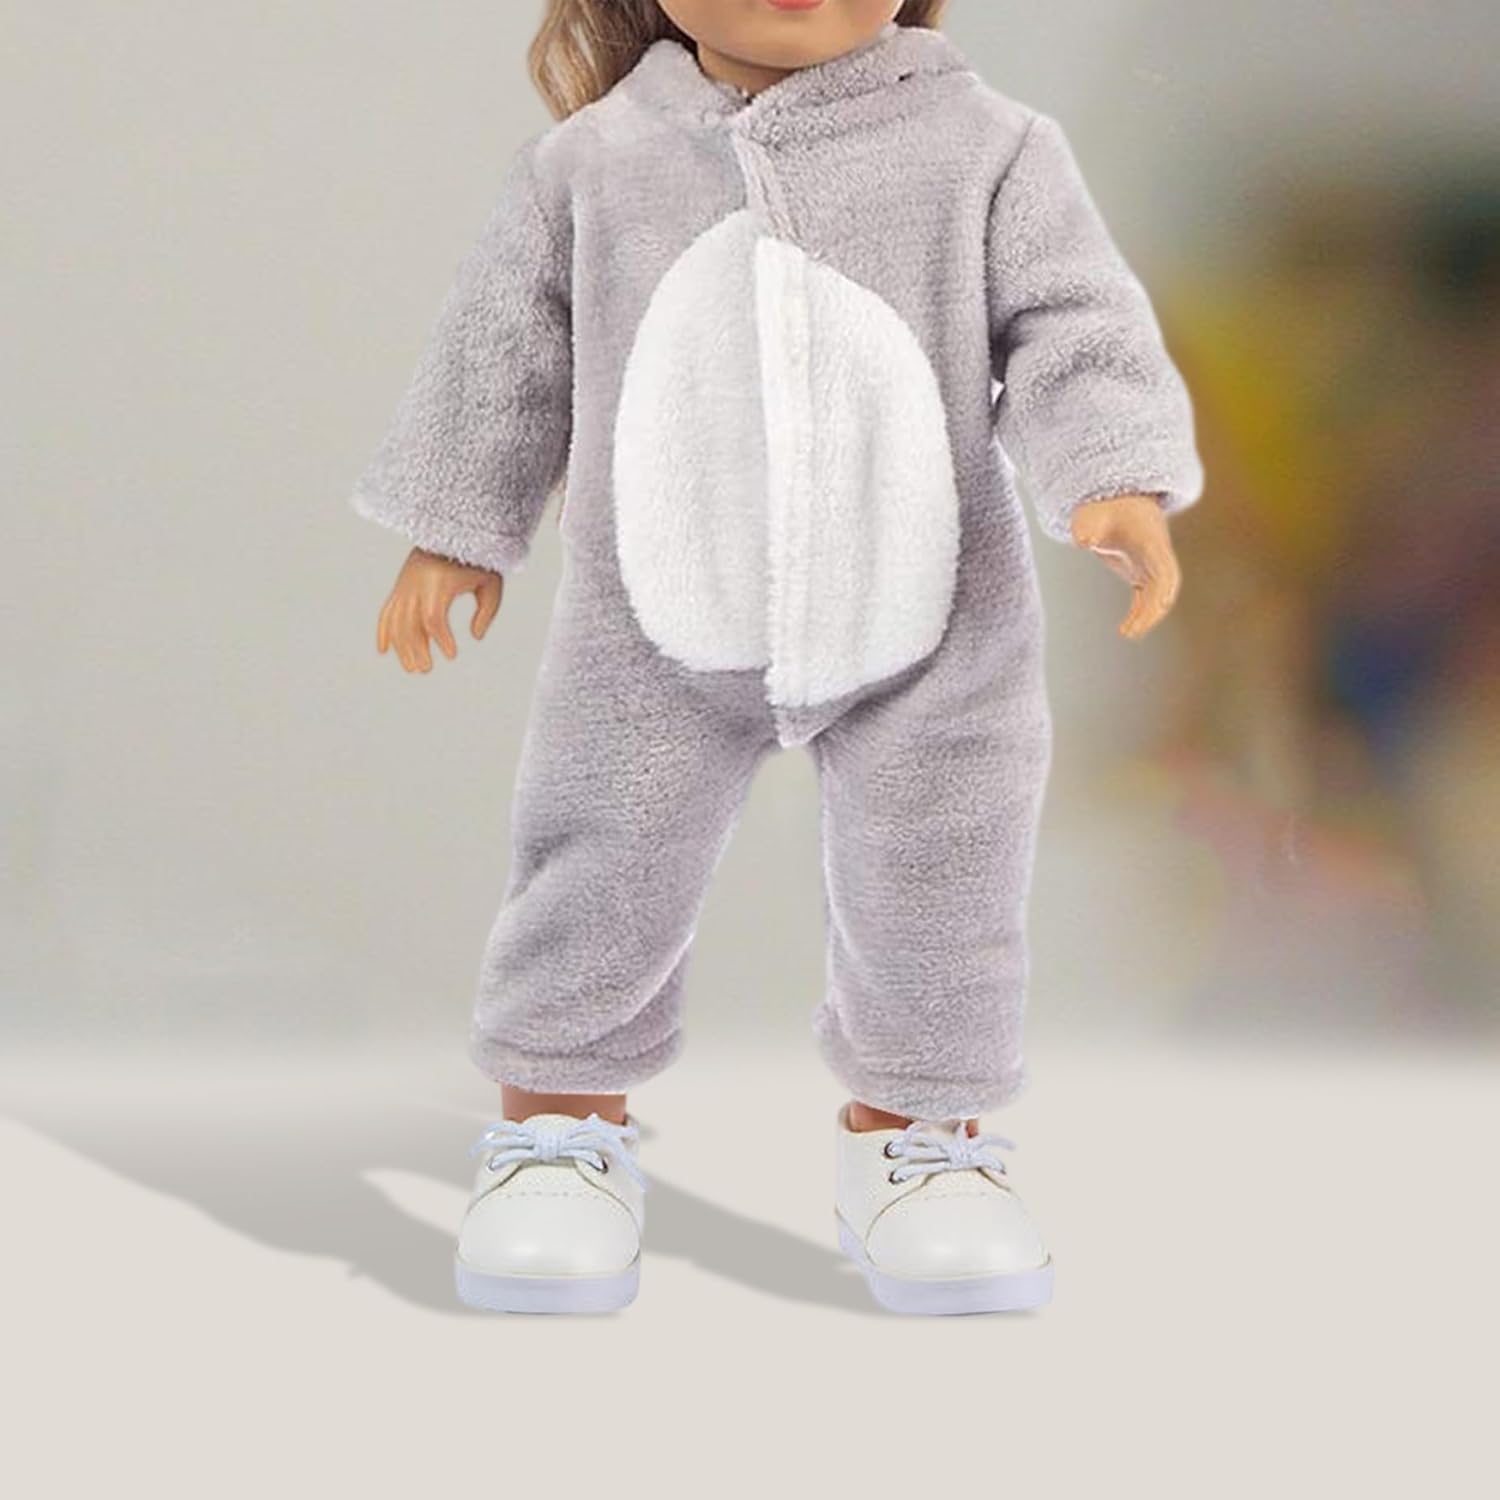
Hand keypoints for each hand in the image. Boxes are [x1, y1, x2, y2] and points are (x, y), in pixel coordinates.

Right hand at [376, 547, 502, 671]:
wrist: (452, 533)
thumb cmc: (477, 560)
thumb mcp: (490, 583)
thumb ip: (486, 611)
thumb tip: (475, 637)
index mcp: (438, 581)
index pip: (433, 617)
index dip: (441, 639)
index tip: (452, 655)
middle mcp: (416, 583)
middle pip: (409, 623)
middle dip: (416, 649)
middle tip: (426, 670)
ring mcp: (405, 585)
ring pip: (396, 621)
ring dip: (402, 647)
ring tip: (413, 668)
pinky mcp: (400, 587)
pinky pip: (386, 611)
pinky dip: (384, 631)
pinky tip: (383, 650)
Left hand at [1070, 494, 1181, 640]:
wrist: (1116, 499)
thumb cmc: (1104, 507)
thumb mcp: (1092, 515)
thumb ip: (1088, 527)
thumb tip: (1084, 540)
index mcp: (1152, 543)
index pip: (1164, 572)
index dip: (1158, 594)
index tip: (1147, 611)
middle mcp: (1158, 556)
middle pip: (1166, 589)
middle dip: (1153, 611)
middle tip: (1131, 631)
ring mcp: (1152, 565)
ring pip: (1160, 596)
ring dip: (1148, 616)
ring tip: (1127, 633)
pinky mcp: (1143, 572)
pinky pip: (1148, 597)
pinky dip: (1140, 612)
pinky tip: (1127, 629)